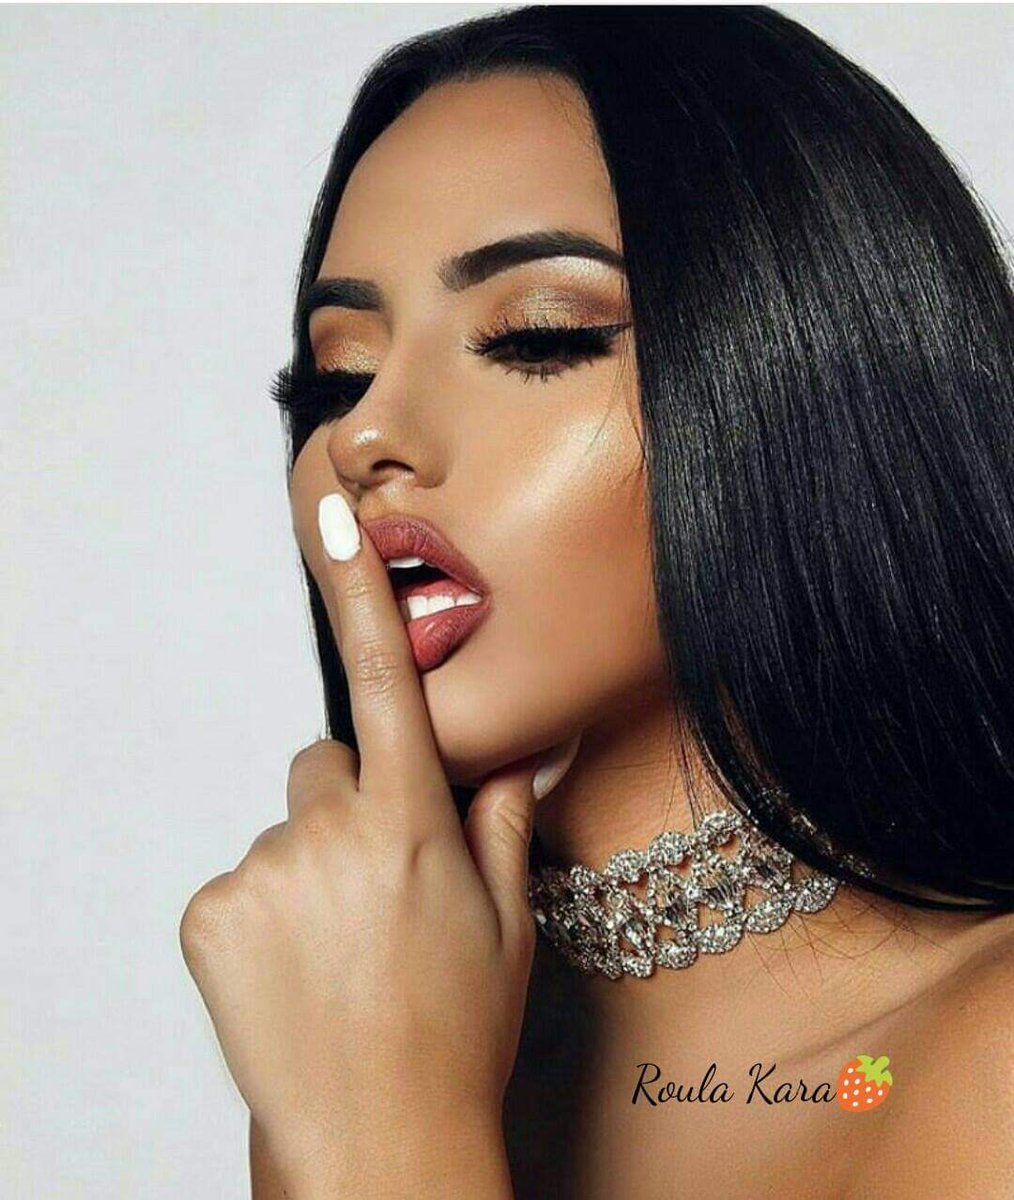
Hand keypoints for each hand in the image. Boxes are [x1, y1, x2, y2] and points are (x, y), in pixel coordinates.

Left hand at [179, 491, 580, 1192]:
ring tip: (345, 945)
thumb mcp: (508, 921)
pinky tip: (301, 967)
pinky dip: (269, 911)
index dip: (357, 587)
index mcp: (412, 819)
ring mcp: (263, 870)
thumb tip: (534, 746)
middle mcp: (331, 829)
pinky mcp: (209, 913)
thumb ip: (506, 816)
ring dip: (314, 865)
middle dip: (355, 804)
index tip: (330, 513)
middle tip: (383, 886)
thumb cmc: (456, 1029)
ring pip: (289, 828)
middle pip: (329, 766)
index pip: (384, 675)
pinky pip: (244, 880)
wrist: (378, 1137)